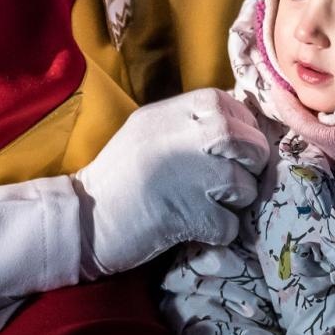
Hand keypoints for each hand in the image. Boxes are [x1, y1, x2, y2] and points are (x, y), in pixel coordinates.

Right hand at [73, 88, 269, 276]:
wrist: (83, 221)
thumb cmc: (120, 178)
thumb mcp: (150, 132)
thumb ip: (188, 123)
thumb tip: (241, 124)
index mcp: (167, 114)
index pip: (225, 103)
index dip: (241, 126)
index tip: (234, 147)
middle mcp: (177, 138)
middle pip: (244, 139)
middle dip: (252, 161)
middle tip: (238, 178)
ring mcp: (184, 176)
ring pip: (243, 185)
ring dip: (237, 202)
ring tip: (214, 205)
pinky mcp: (186, 215)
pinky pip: (229, 224)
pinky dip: (220, 232)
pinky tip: (200, 229)